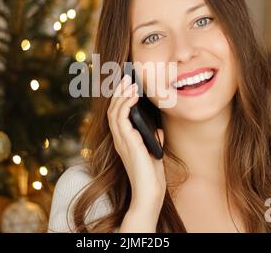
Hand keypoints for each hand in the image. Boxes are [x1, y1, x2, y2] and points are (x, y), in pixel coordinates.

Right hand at [107, 74, 165, 214]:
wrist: (150, 192)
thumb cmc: (151, 175)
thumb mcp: (153, 151)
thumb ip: (152, 139)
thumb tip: (157, 128)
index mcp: (123, 140)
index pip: (117, 115)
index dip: (119, 98)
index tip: (126, 83)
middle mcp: (119, 139)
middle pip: (113, 109)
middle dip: (118, 91)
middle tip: (126, 76)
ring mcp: (121, 140)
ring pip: (115, 111)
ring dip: (122, 94)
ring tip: (130, 82)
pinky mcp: (127, 142)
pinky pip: (122, 118)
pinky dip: (127, 104)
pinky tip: (134, 95)